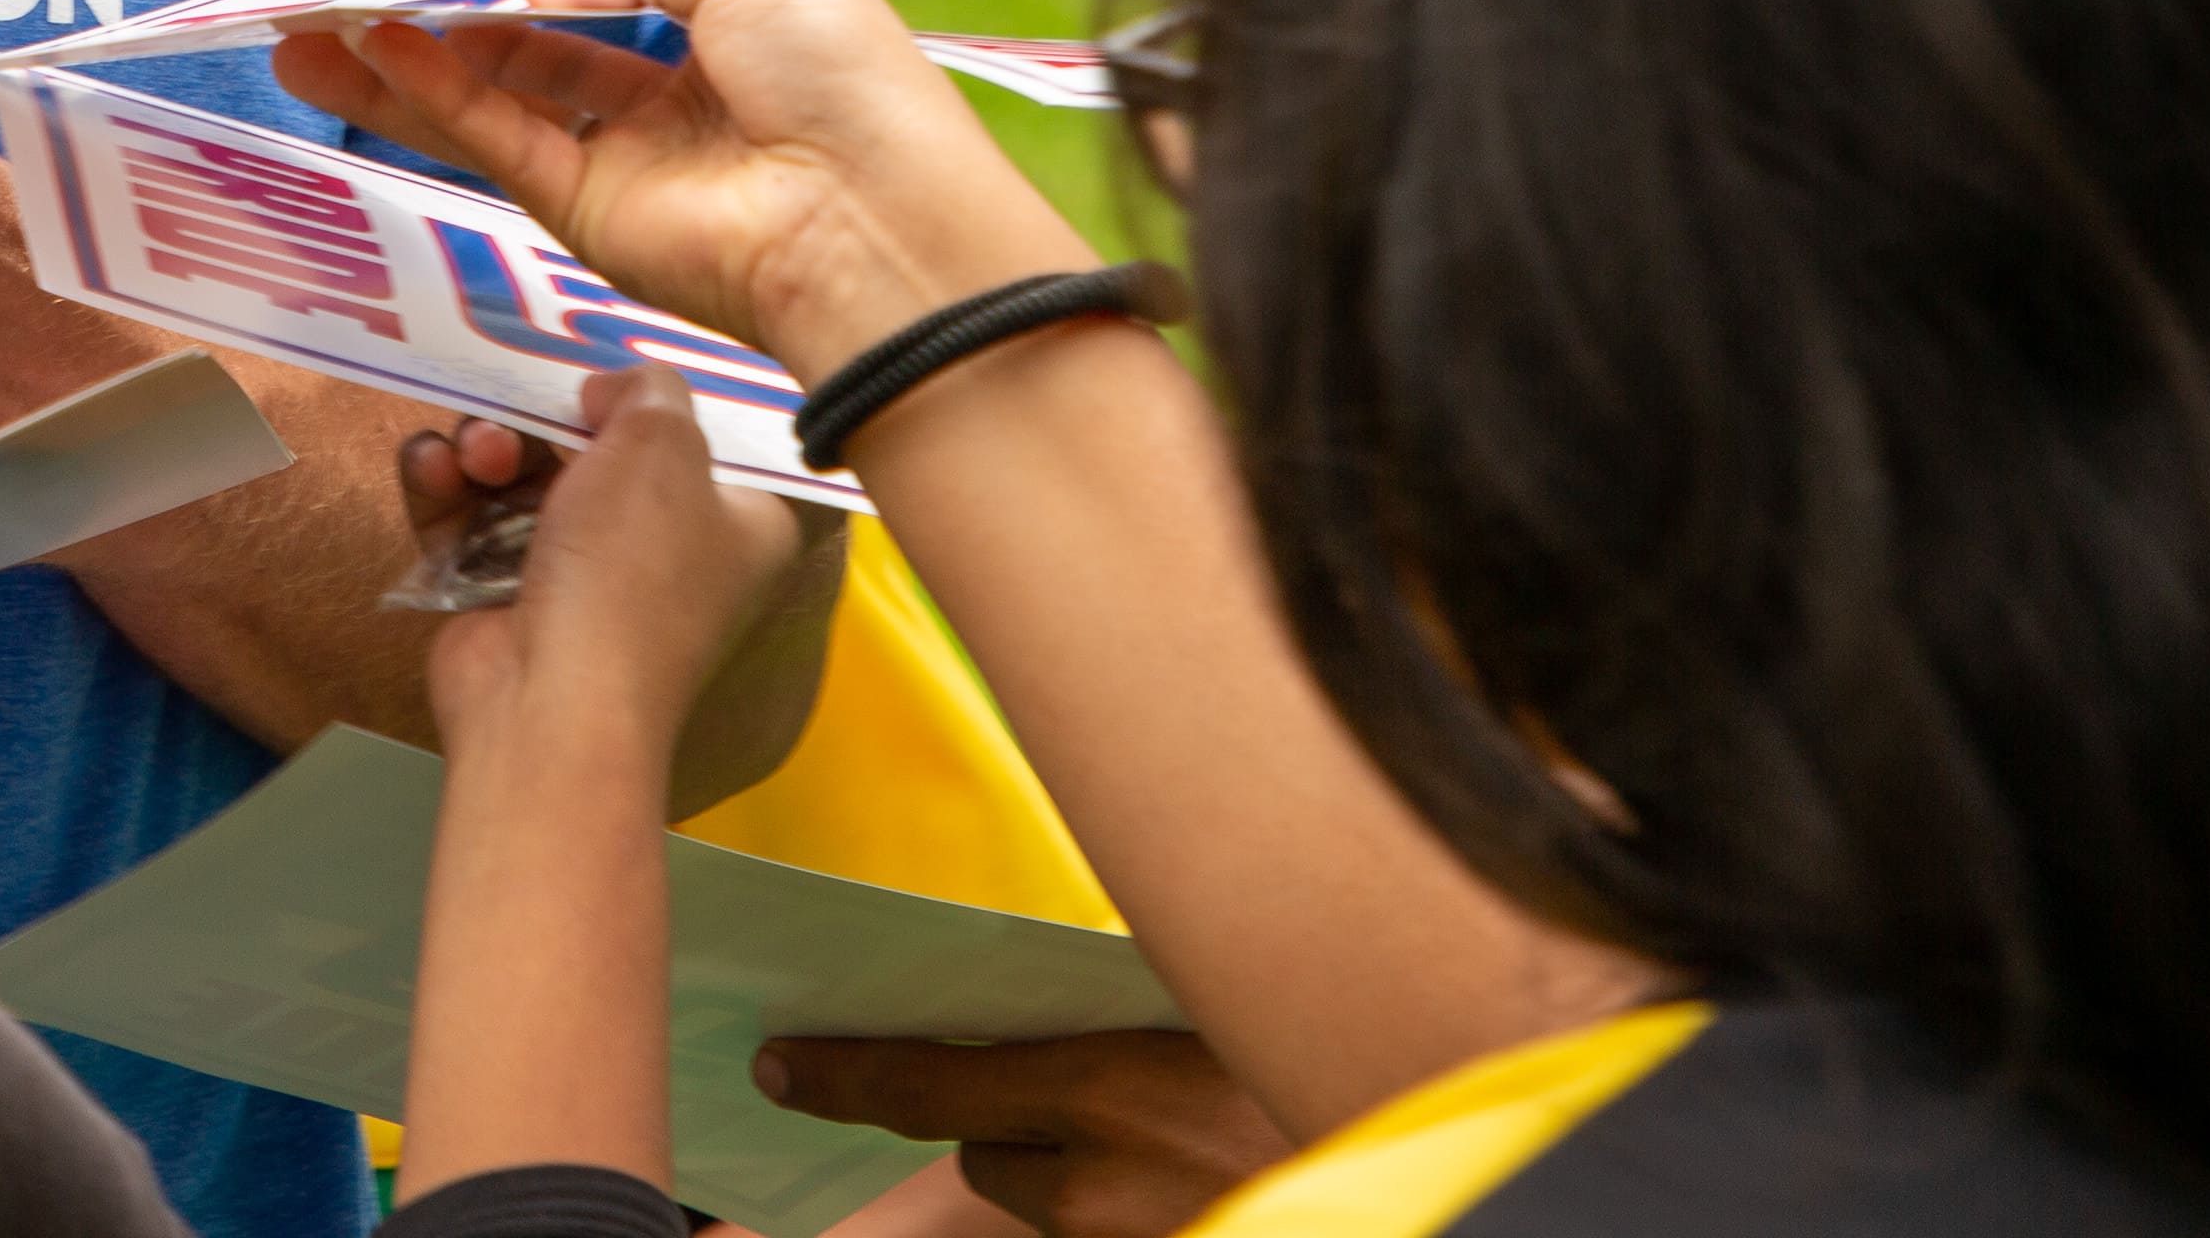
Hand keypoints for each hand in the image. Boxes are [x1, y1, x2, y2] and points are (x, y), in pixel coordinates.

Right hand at [270, 0, 1087, 374]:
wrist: (868, 219)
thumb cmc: (838, 78)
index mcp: (724, 35)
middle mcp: (666, 104)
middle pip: (522, 58)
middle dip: (432, 27)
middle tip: (333, 2)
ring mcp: (621, 166)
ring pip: (488, 104)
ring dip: (401, 66)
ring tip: (307, 34)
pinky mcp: (587, 218)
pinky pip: (496, 143)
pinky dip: (433, 97)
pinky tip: (375, 51)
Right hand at [408, 370, 797, 764]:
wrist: (551, 703)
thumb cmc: (629, 573)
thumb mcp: (662, 446)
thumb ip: (647, 388)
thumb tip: (607, 394)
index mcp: (735, 522)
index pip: (702, 438)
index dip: (651, 398)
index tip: (603, 375)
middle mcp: (662, 548)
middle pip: (593, 446)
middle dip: (541, 419)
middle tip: (516, 417)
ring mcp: (577, 574)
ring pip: (521, 473)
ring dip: (485, 445)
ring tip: (472, 456)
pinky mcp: (501, 591)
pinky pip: (468, 513)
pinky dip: (445, 484)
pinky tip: (432, 468)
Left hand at [764, 1031, 1293, 1237]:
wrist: (1435, 1137)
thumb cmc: (1321, 1057)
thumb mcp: (1211, 1008)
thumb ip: (1124, 1006)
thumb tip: (1058, 995)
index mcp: (1107, 1089)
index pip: (927, 1083)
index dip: (841, 1076)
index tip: (774, 1066)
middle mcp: (1099, 1187)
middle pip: (986, 1152)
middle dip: (1016, 1124)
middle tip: (1095, 1091)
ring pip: (1047, 1205)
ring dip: (1075, 1174)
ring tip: (1173, 1136)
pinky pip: (1103, 1231)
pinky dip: (1128, 1207)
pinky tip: (1195, 1167)